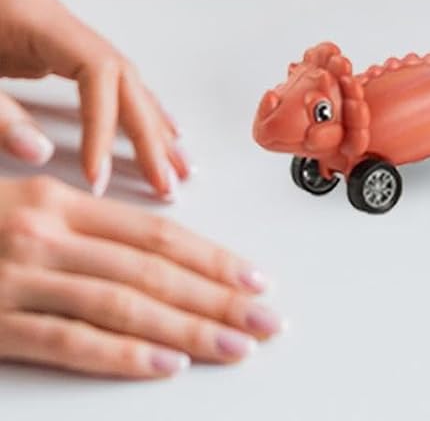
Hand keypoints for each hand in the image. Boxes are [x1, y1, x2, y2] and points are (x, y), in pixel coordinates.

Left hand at [0, 0, 186, 198]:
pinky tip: (155, 128)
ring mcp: (54, 31)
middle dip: (147, 130)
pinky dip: (130, 108)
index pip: (98, 71)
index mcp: (35, 18)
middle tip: (169, 179)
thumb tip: (41, 156)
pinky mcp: (46, 48)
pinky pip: (103, 79)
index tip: (100, 178)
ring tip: (176, 165)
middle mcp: (54, 19)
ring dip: (150, 123)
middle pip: (122, 74)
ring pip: (122, 76)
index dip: (105, 126)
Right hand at [0, 175, 279, 376]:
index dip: (211, 257)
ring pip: (124, 305)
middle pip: (153, 269)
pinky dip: (122, 355)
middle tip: (267, 318)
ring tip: (237, 343)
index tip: (254, 277)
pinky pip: (69, 342)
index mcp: (57, 201)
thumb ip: (76, 223)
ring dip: (188, 327)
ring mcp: (18, 281)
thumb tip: (147, 251)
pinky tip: (165, 365)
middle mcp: (46, 235)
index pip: (155, 233)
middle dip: (219, 296)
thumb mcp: (17, 205)